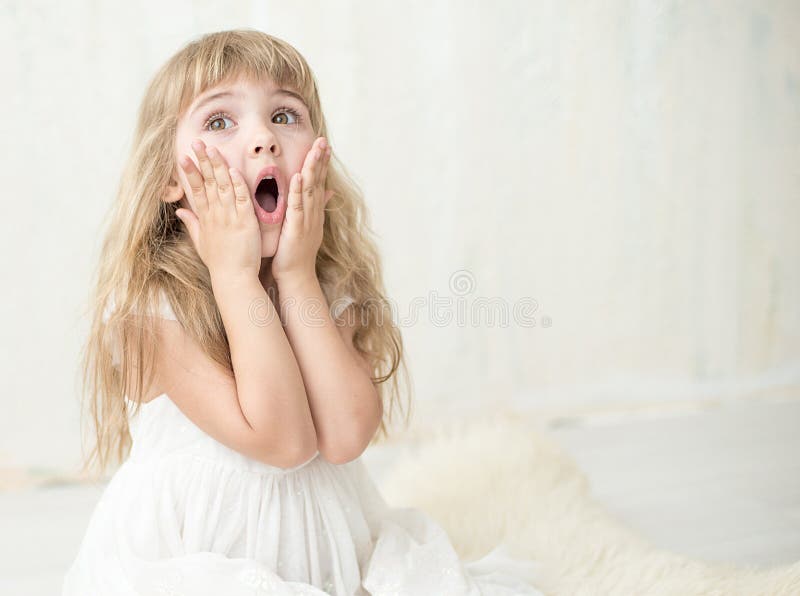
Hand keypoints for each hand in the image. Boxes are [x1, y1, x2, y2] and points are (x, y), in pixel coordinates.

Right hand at [174, 139, 261, 281]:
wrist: (234, 277)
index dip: (190, 172)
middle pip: (207, 182)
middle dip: (202, 161)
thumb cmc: (219, 262)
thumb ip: (192, 224)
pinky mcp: (245, 221)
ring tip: (212, 149)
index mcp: (205, 218)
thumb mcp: (201, 242)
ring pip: (223, 186)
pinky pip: (241, 199)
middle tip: (196, 142)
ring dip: (218, 166)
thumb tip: (180, 211)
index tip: (184, 156)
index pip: (195, 190)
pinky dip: (237, 184)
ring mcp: (230, 216)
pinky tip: (233, 171)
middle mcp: (215, 214)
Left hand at [271, 136, 333, 285]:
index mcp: (314, 212)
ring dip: (313, 169)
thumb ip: (315, 208)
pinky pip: (298, 206)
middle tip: (323, 140)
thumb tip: (328, 192)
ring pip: (311, 190)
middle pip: (318, 181)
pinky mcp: (297, 227)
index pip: (319, 182)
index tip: (324, 145)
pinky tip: (300, 176)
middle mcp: (313, 213)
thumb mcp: (308, 227)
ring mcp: (307, 219)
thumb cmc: (297, 252)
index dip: (322, 164)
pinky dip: (299, 191)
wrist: (296, 274)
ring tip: (316, 150)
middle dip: (321, 160)